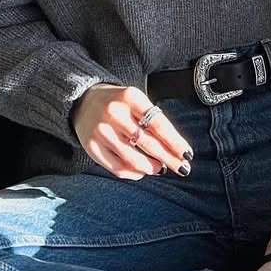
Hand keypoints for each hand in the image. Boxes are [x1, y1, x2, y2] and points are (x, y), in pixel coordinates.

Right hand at [73, 84, 192, 180]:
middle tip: (182, 168)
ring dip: (151, 167)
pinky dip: (133, 173)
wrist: (82, 100)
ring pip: (132, 159)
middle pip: (147, 143)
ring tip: (161, 169)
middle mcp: (114, 113)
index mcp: (130, 97)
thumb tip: (175, 150)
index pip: (159, 124)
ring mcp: (101, 131)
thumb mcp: (136, 101)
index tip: (187, 154)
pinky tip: (142, 172)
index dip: (175, 142)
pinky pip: (117, 168)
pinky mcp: (91, 147)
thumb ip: (153, 121)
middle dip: (169, 159)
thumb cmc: (118, 102)